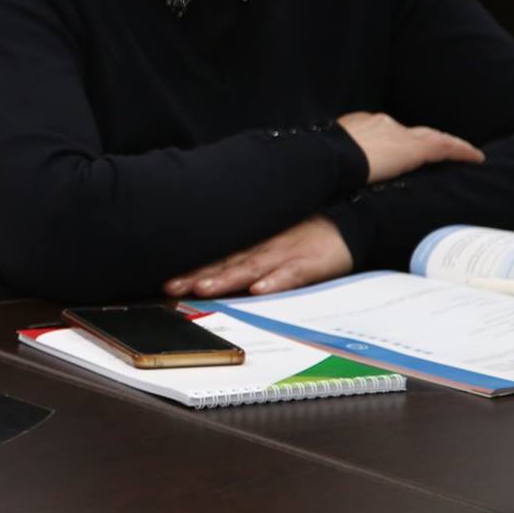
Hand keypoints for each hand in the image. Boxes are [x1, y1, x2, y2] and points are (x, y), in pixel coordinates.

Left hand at [163, 216, 352, 298]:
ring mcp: (285, 254)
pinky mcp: (309, 262)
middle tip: (172, 288)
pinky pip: (291, 273)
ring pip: (251, 267)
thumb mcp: (269, 238)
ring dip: (227, 278)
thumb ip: (243, 252)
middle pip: (225, 263)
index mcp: (251, 243)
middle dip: (197, 276)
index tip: (166, 281)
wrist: (348, 222)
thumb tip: (209, 269)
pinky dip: (275, 281)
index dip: (190, 268)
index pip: (215, 257)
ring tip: (204, 288)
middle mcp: (262, 247)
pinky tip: (260, 290)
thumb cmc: (303, 233)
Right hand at [336, 110, 483, 183]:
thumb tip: (324, 178)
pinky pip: (446, 147)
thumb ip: (334, 164)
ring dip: (446, 145)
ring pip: (431, 137)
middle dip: (422, 140)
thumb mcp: (327, 160)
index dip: (394, 140)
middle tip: (435, 150)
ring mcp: (399, 134)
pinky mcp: (416, 148)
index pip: (383, 131)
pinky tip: (475, 157)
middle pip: (410, 132)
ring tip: (463, 153)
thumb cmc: (322, 162)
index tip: (396, 149)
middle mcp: (382, 123)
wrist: (331, 158)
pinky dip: (461, 151)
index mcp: (359, 125)